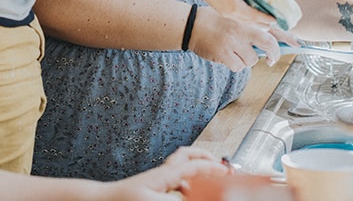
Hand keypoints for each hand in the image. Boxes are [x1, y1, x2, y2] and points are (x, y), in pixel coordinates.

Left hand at [106, 147, 229, 200]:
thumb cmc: (123, 200)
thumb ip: (179, 199)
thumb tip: (195, 194)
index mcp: (166, 174)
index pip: (196, 165)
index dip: (214, 168)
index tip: (228, 173)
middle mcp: (162, 173)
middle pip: (188, 155)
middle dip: (206, 158)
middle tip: (220, 167)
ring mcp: (156, 179)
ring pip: (181, 167)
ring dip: (196, 169)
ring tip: (209, 179)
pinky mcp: (151, 187)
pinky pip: (173, 179)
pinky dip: (185, 183)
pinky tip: (187, 192)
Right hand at [189, 7, 280, 69]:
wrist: (191, 24)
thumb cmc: (213, 21)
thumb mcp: (233, 20)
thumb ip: (248, 30)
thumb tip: (265, 45)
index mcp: (243, 24)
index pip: (268, 38)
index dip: (277, 49)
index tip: (276, 55)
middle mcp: (239, 34)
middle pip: (264, 49)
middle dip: (271, 56)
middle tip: (270, 60)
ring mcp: (231, 45)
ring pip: (250, 61)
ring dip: (245, 60)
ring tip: (235, 52)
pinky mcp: (222, 55)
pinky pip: (237, 67)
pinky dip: (234, 65)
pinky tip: (226, 56)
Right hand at [190, 0, 274, 26]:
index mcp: (236, 9)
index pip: (255, 17)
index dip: (265, 18)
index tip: (275, 21)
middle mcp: (230, 14)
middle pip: (249, 22)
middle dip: (260, 25)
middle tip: (270, 26)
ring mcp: (224, 12)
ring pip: (241, 21)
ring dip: (251, 23)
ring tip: (259, 24)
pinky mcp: (220, 7)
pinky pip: (235, 17)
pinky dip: (243, 18)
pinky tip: (243, 14)